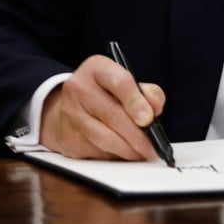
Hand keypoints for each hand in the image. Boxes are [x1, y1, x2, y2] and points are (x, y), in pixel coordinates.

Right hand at [39, 54, 165, 160]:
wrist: (71, 106)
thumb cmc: (105, 94)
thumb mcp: (127, 83)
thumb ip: (147, 92)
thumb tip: (154, 109)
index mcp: (97, 68)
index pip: (119, 82)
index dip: (136, 102)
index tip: (149, 119)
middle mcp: (79, 88)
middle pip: (112, 114)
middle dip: (137, 135)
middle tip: (153, 146)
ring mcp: (71, 114)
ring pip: (104, 137)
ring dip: (128, 150)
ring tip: (143, 153)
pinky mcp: (68, 137)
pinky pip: (96, 151)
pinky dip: (115, 155)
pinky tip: (125, 154)